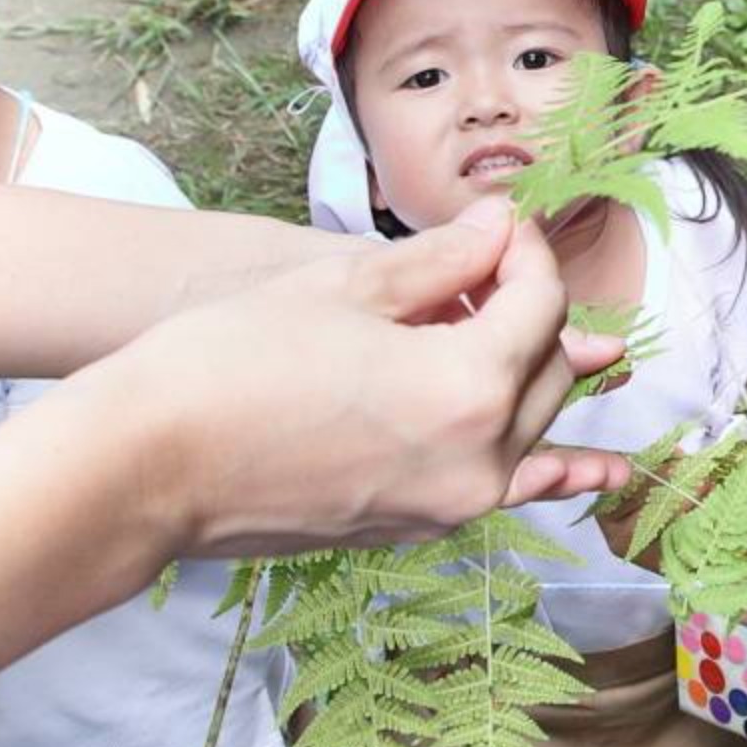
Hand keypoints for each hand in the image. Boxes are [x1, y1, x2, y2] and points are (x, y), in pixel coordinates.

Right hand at [116, 198, 627, 556]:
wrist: (144, 468)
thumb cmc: (229, 364)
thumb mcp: (344, 287)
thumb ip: (442, 261)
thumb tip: (500, 225)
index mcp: (469, 387)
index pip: (538, 303)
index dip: (527, 252)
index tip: (500, 222)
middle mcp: (479, 457)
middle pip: (545, 366)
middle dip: (530, 308)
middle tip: (490, 264)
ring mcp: (452, 502)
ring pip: (530, 424)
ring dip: (537, 374)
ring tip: (576, 345)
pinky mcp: (419, 524)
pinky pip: (508, 486)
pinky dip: (552, 469)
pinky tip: (602, 472)